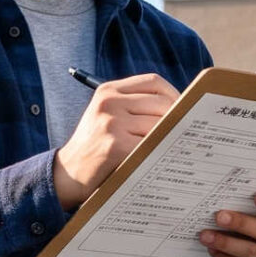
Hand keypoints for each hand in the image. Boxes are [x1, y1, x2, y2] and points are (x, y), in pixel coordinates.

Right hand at [52, 73, 177, 208]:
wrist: (68, 174)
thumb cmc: (96, 146)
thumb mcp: (109, 116)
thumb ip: (136, 107)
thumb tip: (181, 108)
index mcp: (109, 90)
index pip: (153, 82)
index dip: (174, 94)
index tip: (184, 109)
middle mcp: (108, 102)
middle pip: (160, 102)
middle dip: (178, 118)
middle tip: (187, 132)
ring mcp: (111, 123)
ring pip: (159, 124)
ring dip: (170, 137)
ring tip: (177, 146)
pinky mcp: (115, 145)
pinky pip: (150, 145)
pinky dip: (161, 151)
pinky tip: (164, 158)